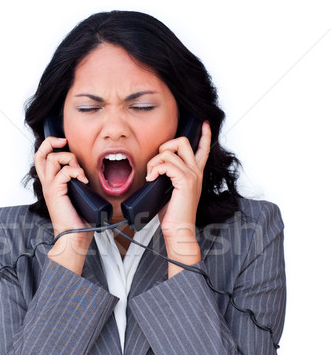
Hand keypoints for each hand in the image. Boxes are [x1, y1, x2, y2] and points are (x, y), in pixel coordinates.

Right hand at [34, 137, 92, 272]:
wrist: (74, 236)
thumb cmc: (78, 220)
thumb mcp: (79, 196)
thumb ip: (79, 183)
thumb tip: (89, 174)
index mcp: (51, 183)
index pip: (43, 158)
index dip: (51, 146)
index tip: (65, 145)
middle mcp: (47, 183)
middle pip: (40, 154)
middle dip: (51, 142)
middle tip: (64, 142)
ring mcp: (50, 187)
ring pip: (52, 159)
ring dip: (69, 158)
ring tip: (79, 171)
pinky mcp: (55, 192)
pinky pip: (65, 172)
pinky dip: (77, 172)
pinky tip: (84, 180)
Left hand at [145, 121, 210, 273]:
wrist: (179, 230)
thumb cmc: (174, 215)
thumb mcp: (172, 191)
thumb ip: (170, 177)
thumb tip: (157, 169)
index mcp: (195, 174)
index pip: (204, 149)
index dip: (204, 135)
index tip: (204, 124)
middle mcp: (196, 172)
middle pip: (183, 141)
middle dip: (165, 145)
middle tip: (156, 162)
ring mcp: (192, 175)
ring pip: (169, 152)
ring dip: (153, 162)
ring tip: (151, 175)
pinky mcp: (184, 181)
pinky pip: (165, 164)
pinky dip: (154, 169)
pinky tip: (151, 178)